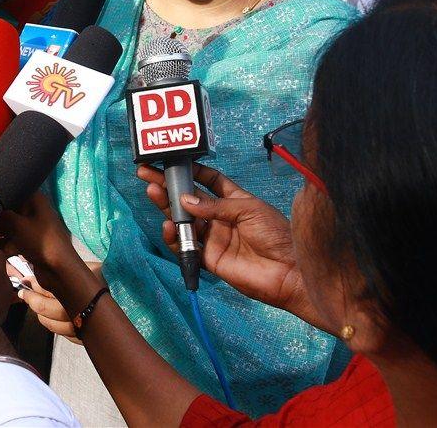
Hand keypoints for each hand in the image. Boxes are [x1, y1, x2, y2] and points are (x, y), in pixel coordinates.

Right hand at [0, 193, 106, 341]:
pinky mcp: (26, 243)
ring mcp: (29, 228)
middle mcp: (31, 210)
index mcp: (33, 199)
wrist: (60, 271)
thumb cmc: (41, 242)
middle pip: (3, 208)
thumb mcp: (17, 225)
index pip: (6, 192)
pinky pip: (7, 238)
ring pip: (4, 224)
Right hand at [138, 164, 315, 324]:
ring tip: (154, 193)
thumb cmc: (277, 235)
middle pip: (190, 199)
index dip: (193, 171)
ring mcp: (214, 238)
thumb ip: (215, 205)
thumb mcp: (249, 209)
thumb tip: (185, 199)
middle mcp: (221, 218)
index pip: (210, 181)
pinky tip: (168, 226)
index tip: (174, 163)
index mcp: (234, 201)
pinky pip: (186, 247)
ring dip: (167, 208)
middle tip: (148, 174)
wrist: (288, 272)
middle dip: (169, 187)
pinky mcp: (209, 259)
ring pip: (184, 221)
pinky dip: (174, 237)